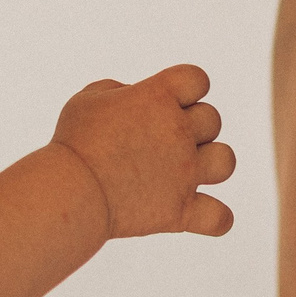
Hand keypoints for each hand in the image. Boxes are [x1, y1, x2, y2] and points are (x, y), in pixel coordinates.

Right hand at [51, 64, 236, 239]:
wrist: (70, 191)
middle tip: (159, 142)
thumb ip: (119, 91)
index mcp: (159, 97)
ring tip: (185, 171)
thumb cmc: (74, 143)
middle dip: (192, 127)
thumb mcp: (89, 100)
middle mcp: (179, 132)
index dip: (186, 88)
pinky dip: (216, 217)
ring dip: (211, 163)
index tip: (166, 102)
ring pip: (225, 161)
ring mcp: (184, 173)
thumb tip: (135, 97)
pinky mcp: (179, 210)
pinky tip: (200, 213)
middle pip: (212, 120)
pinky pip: (219, 217)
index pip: (197, 79)